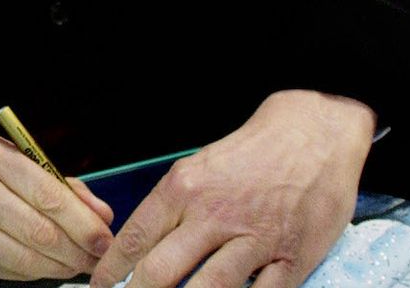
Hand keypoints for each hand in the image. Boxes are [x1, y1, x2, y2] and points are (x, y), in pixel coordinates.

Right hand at [0, 136, 114, 279]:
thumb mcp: (20, 164)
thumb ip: (64, 187)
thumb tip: (102, 215)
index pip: (48, 195)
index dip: (83, 223)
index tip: (105, 239)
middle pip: (39, 232)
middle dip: (77, 251)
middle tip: (97, 259)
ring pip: (24, 258)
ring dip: (60, 267)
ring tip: (77, 265)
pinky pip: (9, 270)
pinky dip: (36, 273)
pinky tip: (48, 266)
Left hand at [91, 90, 372, 287]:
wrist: (311, 136)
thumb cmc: (248, 156)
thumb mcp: (196, 170)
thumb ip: (169, 210)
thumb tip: (138, 251)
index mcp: (183, 189)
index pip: (135, 239)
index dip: (111, 271)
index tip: (98, 287)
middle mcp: (214, 215)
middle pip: (162, 270)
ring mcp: (254, 239)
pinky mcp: (291, 259)